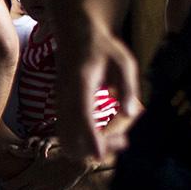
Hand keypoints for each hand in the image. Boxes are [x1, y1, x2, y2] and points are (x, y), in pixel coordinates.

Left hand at [5, 140, 94, 189]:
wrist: (78, 161)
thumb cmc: (57, 154)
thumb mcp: (39, 153)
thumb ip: (23, 153)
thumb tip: (8, 148)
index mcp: (31, 174)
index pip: (12, 185)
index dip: (6, 185)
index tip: (4, 184)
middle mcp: (37, 184)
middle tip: (17, 187)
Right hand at [56, 14, 142, 161]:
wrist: (77, 35)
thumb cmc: (103, 47)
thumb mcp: (124, 62)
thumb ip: (128, 87)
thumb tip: (130, 114)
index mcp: (80, 83)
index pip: (81, 115)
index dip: (89, 136)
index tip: (100, 154)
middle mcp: (65, 97)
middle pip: (69, 136)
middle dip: (94, 149)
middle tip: (124, 141)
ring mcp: (60, 105)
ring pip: (66, 140)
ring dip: (89, 149)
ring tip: (118, 140)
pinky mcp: (61, 110)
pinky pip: (67, 135)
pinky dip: (84, 143)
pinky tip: (106, 135)